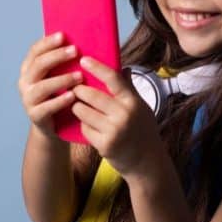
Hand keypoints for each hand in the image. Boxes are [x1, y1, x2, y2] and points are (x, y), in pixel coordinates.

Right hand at [17, 32, 83, 140]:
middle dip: (57, 56)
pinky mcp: (35, 115)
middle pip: (38, 65)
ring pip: (42, 86)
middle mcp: (25, 81)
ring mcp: (28, 99)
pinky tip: (73, 96)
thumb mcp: (60, 74)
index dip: (48, 42)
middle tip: (75, 51)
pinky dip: (59, 101)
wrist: (54, 125)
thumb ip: (64, 60)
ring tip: (79, 76)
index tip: (63, 35)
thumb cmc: (60, 93)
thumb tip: (81, 37)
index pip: (35, 51)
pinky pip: (46, 107)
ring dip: (62, 79)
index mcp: (29, 68)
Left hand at [72, 56, 164, 176]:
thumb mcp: (141, 108)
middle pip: (91, 95)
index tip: (83, 59)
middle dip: (79, 90)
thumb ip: (129, 88)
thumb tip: (123, 68)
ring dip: (77, 107)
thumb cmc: (143, 131)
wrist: (147, 162)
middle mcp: (124, 115)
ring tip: (80, 107)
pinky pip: (84, 128)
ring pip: (82, 111)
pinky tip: (89, 126)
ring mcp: (114, 131)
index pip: (113, 79)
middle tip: (75, 88)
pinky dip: (84, 125)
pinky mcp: (104, 145)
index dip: (97, 67)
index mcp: (133, 102)